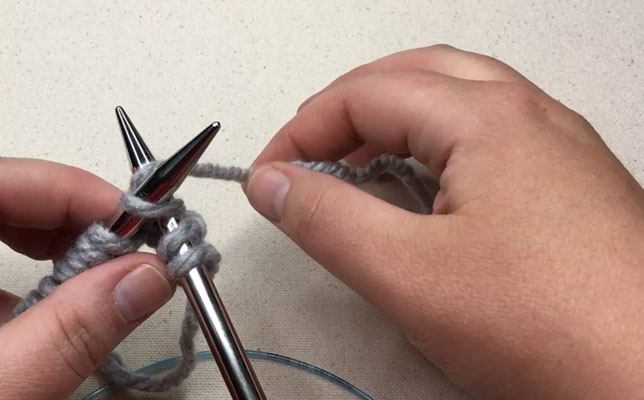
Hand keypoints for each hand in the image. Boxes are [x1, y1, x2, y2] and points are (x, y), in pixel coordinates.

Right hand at [244, 45, 643, 398]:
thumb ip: (325, 220)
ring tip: (355, 170)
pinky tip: (425, 198)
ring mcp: (562, 151)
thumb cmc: (554, 328)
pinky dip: (439, 148)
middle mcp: (532, 118)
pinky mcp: (577, 190)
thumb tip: (273, 183)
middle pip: (417, 76)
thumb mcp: (407, 275)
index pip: (366, 94)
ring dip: (396, 122)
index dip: (302, 132)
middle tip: (307, 156)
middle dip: (348, 108)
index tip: (268, 179)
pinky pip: (494, 139)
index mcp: (488, 119)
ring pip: (461, 102)